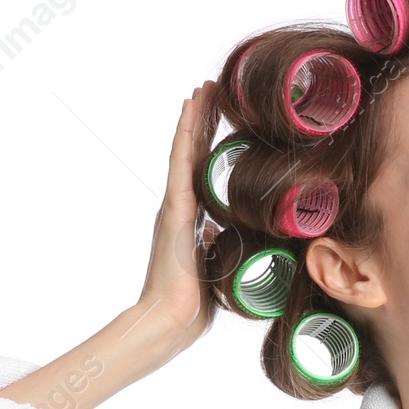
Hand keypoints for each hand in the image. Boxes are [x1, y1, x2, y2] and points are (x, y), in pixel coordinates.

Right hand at [137, 80, 221, 349]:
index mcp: (191, 219)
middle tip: (211, 88)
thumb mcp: (220, 264)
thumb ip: (223, 243)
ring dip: (194, 119)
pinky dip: (184, 135)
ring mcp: (175, 207)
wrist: (173, 319)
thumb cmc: (197, 301)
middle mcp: (180, 207)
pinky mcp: (174, 211)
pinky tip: (189, 110)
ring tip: (201, 89)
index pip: (202, 171)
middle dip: (203, 121)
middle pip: (192, 154)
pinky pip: (180, 164)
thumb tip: (235, 234)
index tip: (220, 115)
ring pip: (184, 152)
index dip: (209, 142)